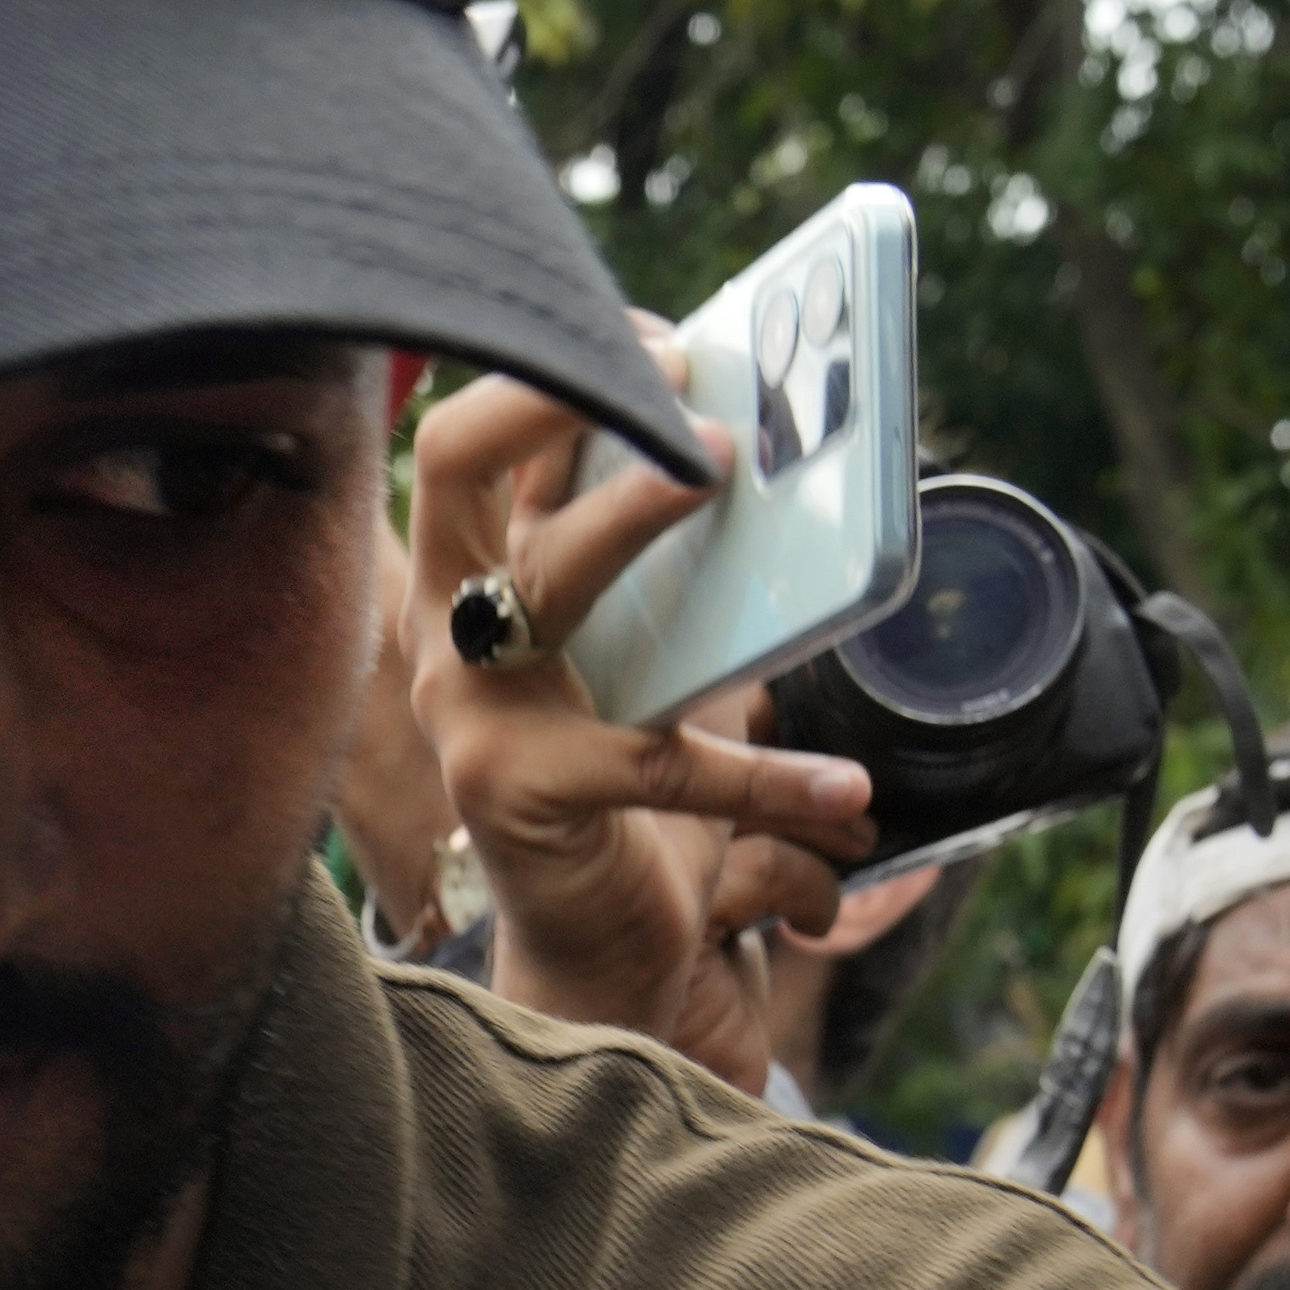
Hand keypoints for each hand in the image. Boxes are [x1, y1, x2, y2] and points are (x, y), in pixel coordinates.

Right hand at [406, 356, 880, 1077]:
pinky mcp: (521, 795)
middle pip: (456, 465)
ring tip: (727, 471)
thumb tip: (750, 433)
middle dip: (556, 398)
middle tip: (676, 376)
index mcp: (470, 579)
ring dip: (632, 514)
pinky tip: (843, 792)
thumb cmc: (631, 782)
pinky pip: (660, 761)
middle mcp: (447, 631)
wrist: (599, 948)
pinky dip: (766, 779)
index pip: (476, 437)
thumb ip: (661, 560)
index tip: (664, 341)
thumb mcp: (644, 650)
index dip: (557, 368)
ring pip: (546, 578)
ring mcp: (471, 712)